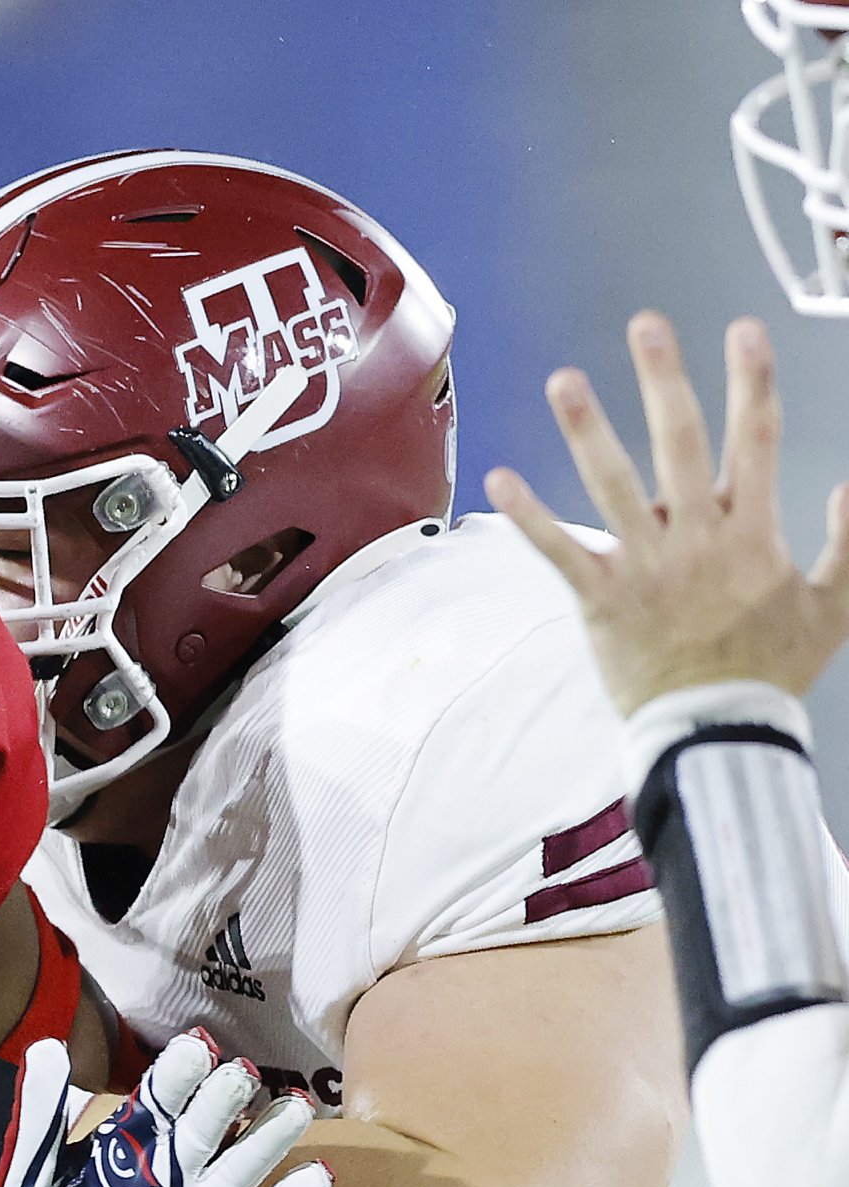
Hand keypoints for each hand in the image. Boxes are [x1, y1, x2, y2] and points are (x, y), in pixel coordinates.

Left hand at [0, 1033, 331, 1186]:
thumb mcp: (29, 1181)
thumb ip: (40, 1119)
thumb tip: (50, 1047)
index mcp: (127, 1148)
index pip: (157, 1101)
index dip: (176, 1075)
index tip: (193, 1048)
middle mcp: (170, 1174)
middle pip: (204, 1128)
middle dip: (222, 1100)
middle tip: (239, 1074)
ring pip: (240, 1169)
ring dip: (268, 1139)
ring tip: (295, 1108)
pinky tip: (318, 1176)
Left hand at [484, 312, 848, 712]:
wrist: (716, 729)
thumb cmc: (772, 669)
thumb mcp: (836, 605)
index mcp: (753, 532)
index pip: (757, 440)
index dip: (751, 382)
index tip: (743, 330)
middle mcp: (698, 537)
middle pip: (682, 443)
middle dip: (666, 381)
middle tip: (647, 326)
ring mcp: (647, 565)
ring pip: (614, 485)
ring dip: (587, 429)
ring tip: (563, 379)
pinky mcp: (602, 599)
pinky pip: (559, 550)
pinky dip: (530, 515)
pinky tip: (501, 477)